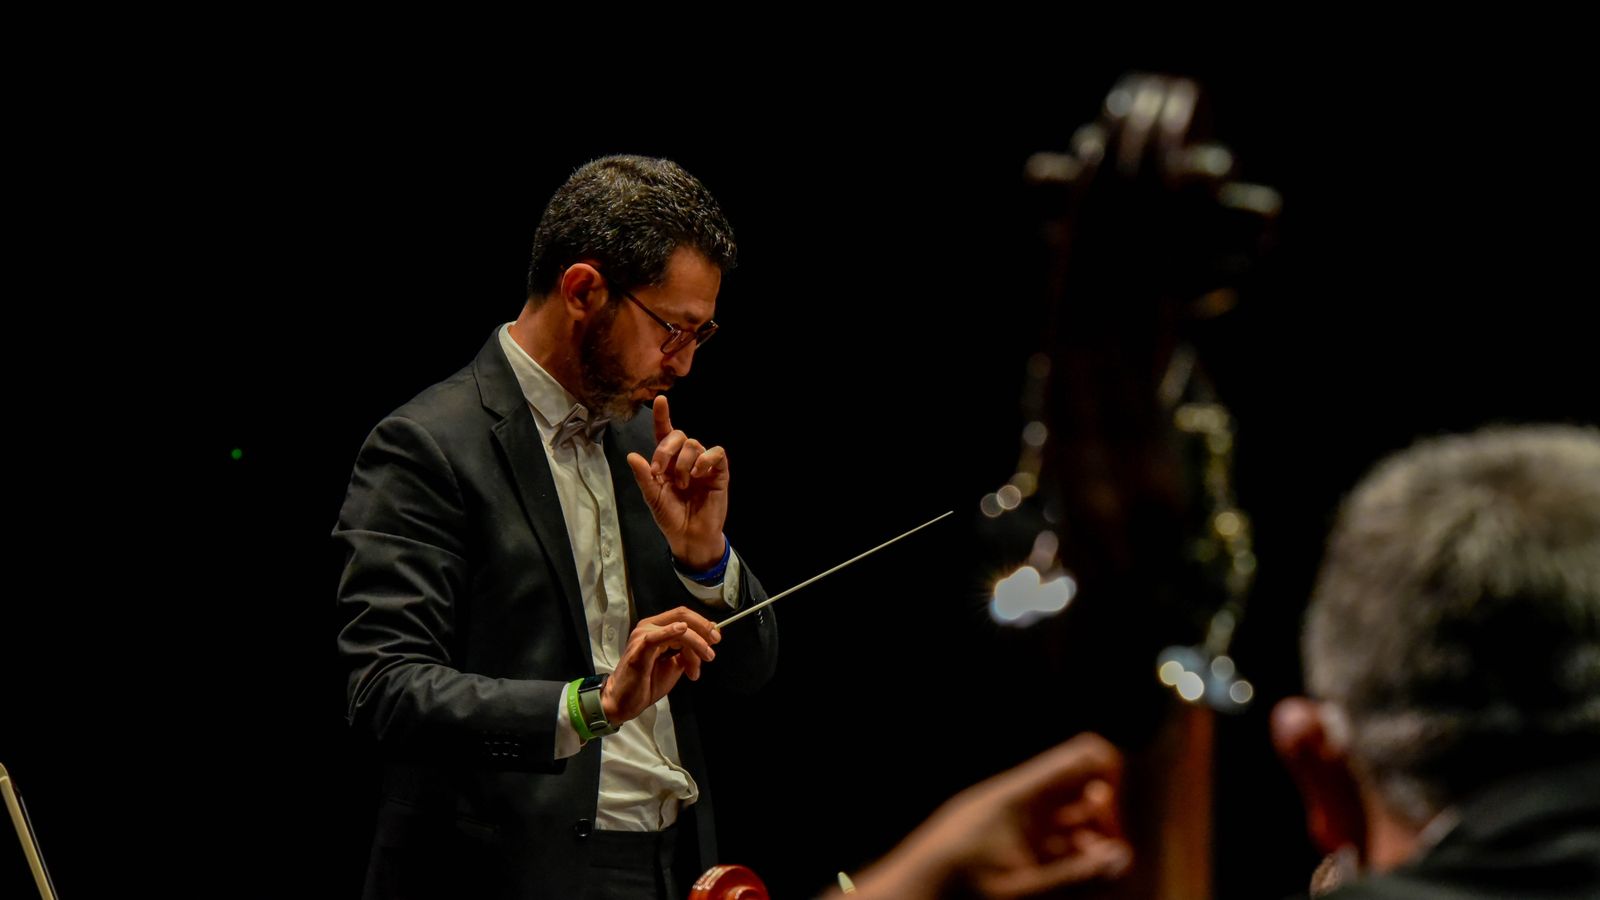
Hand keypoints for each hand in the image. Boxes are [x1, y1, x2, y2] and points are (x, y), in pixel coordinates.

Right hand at [600, 607, 721, 724]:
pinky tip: (682, 630)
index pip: (684, 616)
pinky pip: (656, 637)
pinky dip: (670, 632)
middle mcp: (648, 627)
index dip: (703, 624)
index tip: (716, 638)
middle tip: (713, 646)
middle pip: (682, 615)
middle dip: (703, 629)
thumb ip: (688, 652)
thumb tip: (708, 643)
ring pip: (678, 628)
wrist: (625, 702)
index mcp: (656, 628)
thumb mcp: (675, 666)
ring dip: (696, 643)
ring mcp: (642, 636)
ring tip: (700, 664)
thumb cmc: (646, 683)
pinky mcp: (639, 650)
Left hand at [626, 395, 728, 569]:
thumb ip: (644, 476)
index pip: (664, 433)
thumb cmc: (670, 517)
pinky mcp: (719, 472)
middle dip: (666, 449)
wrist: (689, 536)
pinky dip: (706, 459)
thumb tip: (632, 455)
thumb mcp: (652, 496)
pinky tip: (698, 473)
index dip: (663, 416)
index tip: (661, 400)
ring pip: (694, 445)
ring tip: (682, 484)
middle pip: (679, 435)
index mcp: (667, 462)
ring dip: (683, 463)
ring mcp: (703, 465)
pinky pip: (716, 453)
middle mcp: (684, 459)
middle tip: (659, 470)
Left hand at [840, 733, 1130, 899]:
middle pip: (1084, 789)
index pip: (1083, 757)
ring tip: (1095, 874)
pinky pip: (1055, 840)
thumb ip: (1073, 876)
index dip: (1112, 778)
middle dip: (1107, 819)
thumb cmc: (955, 891)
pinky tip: (1073, 880)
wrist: (907, 895)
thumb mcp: (1018, 891)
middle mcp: (1022, 802)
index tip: (1116, 821)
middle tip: (1107, 856)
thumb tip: (1123, 857)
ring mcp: (1017, 823)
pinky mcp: (1011, 845)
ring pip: (1072, 819)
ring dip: (1092, 843)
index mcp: (1021, 796)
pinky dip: (1073, 856)